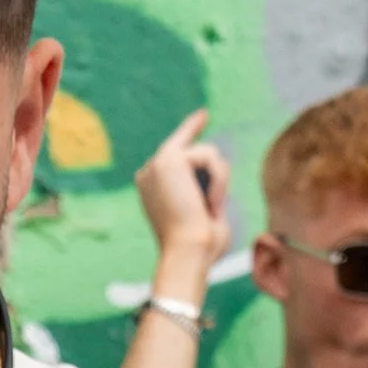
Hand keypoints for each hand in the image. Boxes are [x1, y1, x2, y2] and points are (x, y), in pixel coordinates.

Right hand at [132, 108, 231, 287]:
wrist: (187, 252)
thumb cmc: (199, 246)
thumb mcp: (204, 214)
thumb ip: (206, 190)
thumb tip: (218, 168)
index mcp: (152, 189)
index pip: (176, 153)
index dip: (189, 130)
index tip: (203, 115)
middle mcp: (149, 174)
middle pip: (196, 152)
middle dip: (216, 176)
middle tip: (210, 208)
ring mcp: (156, 164)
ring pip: (206, 153)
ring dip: (218, 182)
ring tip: (210, 208)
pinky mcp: (167, 158)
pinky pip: (208, 156)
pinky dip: (218, 180)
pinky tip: (208, 201)